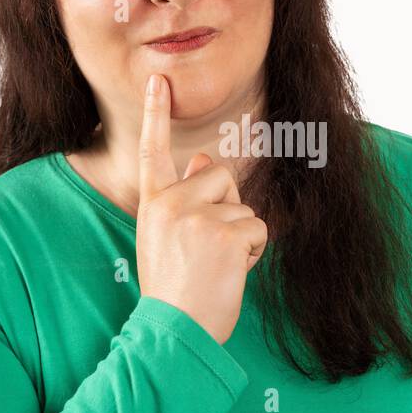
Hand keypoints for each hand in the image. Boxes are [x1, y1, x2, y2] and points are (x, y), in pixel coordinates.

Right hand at [135, 73, 267, 344]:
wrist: (173, 332)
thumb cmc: (175, 290)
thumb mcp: (167, 239)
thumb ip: (184, 200)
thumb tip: (202, 160)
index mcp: (153, 204)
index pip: (153, 151)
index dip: (155, 114)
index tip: (158, 81)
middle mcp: (171, 204)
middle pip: (220, 175)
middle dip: (228, 207)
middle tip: (209, 249)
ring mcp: (197, 217)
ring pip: (243, 205)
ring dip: (243, 236)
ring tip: (216, 266)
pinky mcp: (225, 234)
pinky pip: (258, 227)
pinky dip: (254, 251)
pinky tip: (231, 272)